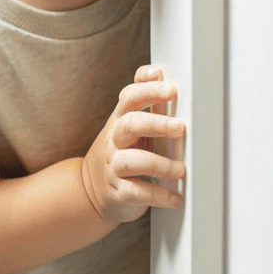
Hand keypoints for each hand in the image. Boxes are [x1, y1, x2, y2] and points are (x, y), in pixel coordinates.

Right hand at [80, 64, 186, 224]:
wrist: (91, 190)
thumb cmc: (119, 152)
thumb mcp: (127, 126)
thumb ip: (145, 103)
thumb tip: (162, 75)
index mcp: (119, 120)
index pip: (130, 97)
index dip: (148, 89)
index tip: (171, 87)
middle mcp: (114, 140)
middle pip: (130, 123)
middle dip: (157, 123)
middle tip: (181, 126)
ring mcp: (115, 166)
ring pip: (132, 160)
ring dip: (160, 164)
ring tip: (181, 170)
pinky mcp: (119, 193)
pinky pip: (138, 193)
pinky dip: (159, 196)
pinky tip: (176, 198)